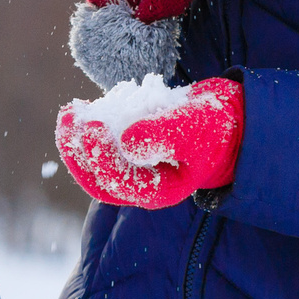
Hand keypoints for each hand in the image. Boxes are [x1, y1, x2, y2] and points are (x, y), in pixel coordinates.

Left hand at [56, 76, 244, 209]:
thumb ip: (164, 135)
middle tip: (69, 116)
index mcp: (158, 191)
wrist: (229, 121)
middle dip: (78, 150)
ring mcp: (134, 168)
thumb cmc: (216, 128)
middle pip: (98, 178)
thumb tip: (126, 142)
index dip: (99, 155)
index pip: (118, 182)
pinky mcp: (130, 150)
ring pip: (96, 163)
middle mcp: (142, 185)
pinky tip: (86, 107)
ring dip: (78, 141)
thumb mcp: (197, 129)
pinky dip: (93, 128)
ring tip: (70, 112)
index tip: (92, 123)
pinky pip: (105, 145)